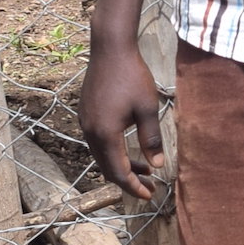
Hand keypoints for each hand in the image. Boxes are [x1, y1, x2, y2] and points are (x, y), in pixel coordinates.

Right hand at [80, 36, 167, 198]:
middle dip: (128, 179)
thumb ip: (151, 139)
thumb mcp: (147, 109)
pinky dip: (113, 150)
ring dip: (121, 164)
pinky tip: (129, 146)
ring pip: (102, 154)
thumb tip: (158, 166)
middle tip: (149, 186)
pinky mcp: (86, 112)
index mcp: (105, 134)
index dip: (133, 187)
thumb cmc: (132, 76)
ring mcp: (85, 121)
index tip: (149, 196)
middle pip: (107, 167)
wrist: (110, 48)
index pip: (118, 171)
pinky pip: (98, 141)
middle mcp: (90, 131)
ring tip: (146, 168)